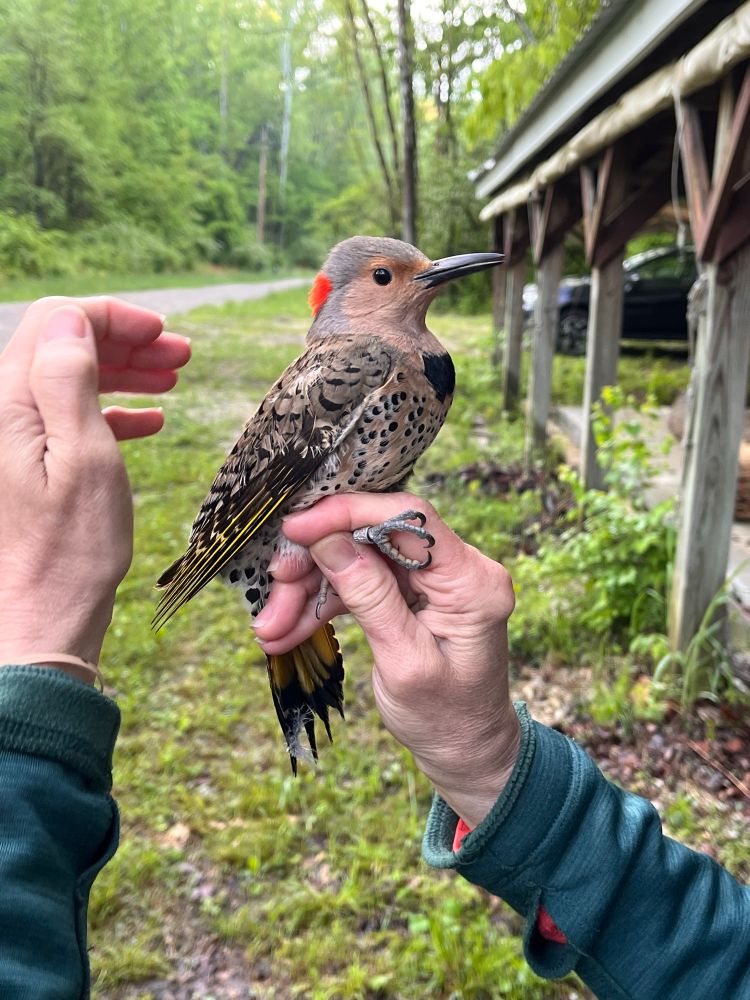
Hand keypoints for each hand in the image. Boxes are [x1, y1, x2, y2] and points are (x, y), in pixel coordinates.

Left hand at [0, 297, 189, 668]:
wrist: (40, 619)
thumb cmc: (69, 550)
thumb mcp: (85, 459)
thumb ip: (70, 381)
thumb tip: (72, 320)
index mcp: (9, 404)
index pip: (56, 323)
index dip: (112, 318)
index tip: (163, 332)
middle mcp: (4, 415)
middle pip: (63, 346)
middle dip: (123, 342)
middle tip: (179, 353)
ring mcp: (16, 442)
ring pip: (70, 381)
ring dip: (123, 373)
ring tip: (173, 380)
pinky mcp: (31, 467)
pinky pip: (70, 419)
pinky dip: (112, 411)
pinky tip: (150, 422)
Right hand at [256, 493, 519, 826]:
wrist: (464, 753)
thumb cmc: (446, 719)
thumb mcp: (404, 663)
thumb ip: (370, 597)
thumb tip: (328, 538)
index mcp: (471, 580)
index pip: (410, 517)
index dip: (348, 513)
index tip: (295, 527)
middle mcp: (457, 568)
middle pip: (372, 538)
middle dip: (316, 563)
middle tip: (274, 591)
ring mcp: (433, 579)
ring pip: (356, 560)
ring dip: (308, 591)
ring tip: (270, 630)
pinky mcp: (411, 592)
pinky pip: (358, 582)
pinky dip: (321, 605)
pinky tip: (286, 630)